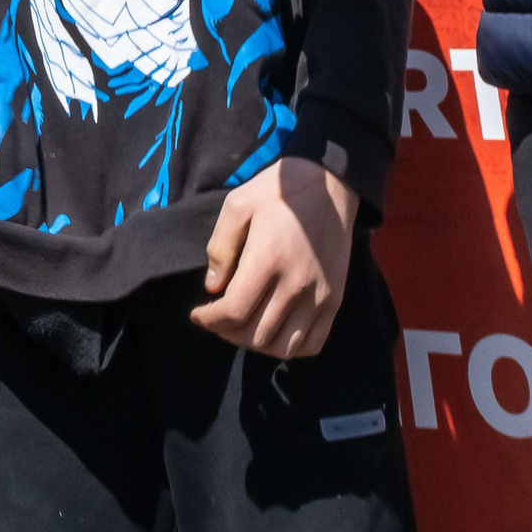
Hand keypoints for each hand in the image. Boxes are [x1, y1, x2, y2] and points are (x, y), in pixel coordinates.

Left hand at [194, 154, 357, 356]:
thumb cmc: (278, 191)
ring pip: (283, 346)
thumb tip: (213, 287)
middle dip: (227, 333)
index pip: (234, 312)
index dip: (210, 320)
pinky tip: (274, 332)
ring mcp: (319, 296)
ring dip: (256, 344)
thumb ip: (220, 247)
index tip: (197, 315)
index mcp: (268, 260)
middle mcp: (295, 284)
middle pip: (256, 334)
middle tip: (217, 320)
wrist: (329, 184)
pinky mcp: (334, 300)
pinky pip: (313, 343)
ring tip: (243, 327)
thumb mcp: (238, 205)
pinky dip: (290, 348)